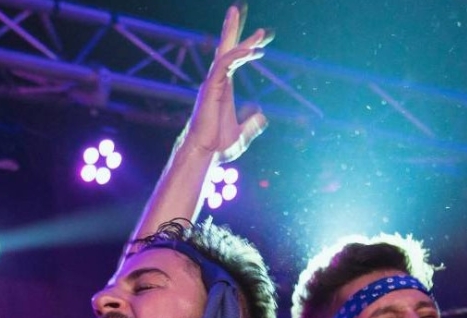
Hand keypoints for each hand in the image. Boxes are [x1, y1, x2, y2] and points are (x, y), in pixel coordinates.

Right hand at [183, 5, 271, 161]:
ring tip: (259, 33)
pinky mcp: (211, 87)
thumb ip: (251, 124)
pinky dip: (238, 56)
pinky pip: (224, 65)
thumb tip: (261, 115)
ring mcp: (212, 83)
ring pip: (226, 53)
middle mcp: (217, 82)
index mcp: (224, 89)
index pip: (234, 61)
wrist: (204, 154)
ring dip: (241, 39)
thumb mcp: (241, 135)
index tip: (262, 38)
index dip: (247, 47)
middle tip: (238, 9)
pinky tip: (254, 51)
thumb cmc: (217, 147)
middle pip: (225, 49)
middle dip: (233, 29)